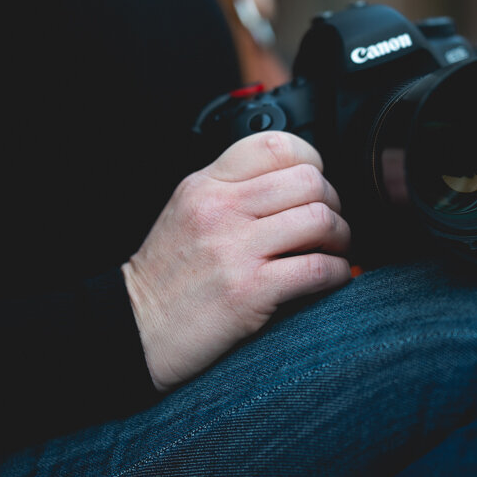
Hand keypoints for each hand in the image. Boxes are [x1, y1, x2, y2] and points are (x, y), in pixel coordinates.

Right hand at [122, 132, 351, 390]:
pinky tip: (333, 279)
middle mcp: (220, 210)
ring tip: (334, 251)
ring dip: (341, 238)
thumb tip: (294, 183)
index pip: (275, 145)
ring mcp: (234, 249)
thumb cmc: (167, 277)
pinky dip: (338, 273)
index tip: (315, 186)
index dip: (311, 162)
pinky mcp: (249, 291)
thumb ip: (232, 190)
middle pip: (308, 181)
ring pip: (320, 220)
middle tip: (330, 225)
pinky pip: (318, 269)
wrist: (135, 332)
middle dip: (333, 203)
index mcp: (206, 185)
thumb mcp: (187, 212)